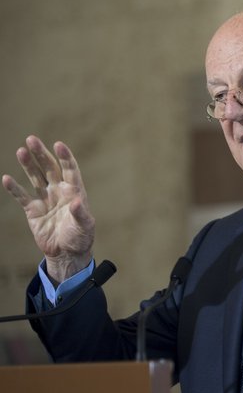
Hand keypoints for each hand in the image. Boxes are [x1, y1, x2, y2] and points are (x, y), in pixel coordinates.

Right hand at [2, 135, 94, 282]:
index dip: (64, 157)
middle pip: (49, 168)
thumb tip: (76, 201)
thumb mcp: (85, 226)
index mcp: (74, 192)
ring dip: (28, 165)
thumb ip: (80, 213)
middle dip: (41, 154)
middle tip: (31, 139)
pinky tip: (7, 178)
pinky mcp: (33, 210)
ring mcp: (45, 199)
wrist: (67, 253)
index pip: (69, 170)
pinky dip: (15, 188)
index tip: (58, 144)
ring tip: (21, 151)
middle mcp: (59, 192)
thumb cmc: (80, 238)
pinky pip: (22, 196)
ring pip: (35, 177)